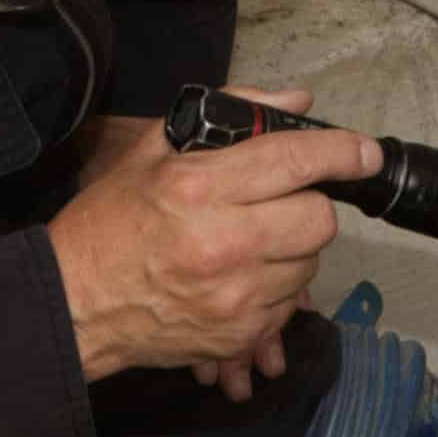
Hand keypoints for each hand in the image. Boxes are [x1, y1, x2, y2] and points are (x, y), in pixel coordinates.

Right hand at [44, 85, 377, 391]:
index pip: (294, 161)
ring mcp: (234, 296)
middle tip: (279, 203)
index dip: (341, 152)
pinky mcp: (238, 334)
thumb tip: (295, 102)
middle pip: (318, 219)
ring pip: (309, 263)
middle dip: (309, 204)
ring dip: (292, 248)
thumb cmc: (110, 225)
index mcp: (198, 188)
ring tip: (249, 242)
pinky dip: (275, 287)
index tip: (363, 151)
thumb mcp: (155, 151)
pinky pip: (289, 304)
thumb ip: (231, 117)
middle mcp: (222, 243)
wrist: (73, 305)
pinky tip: (238, 278)